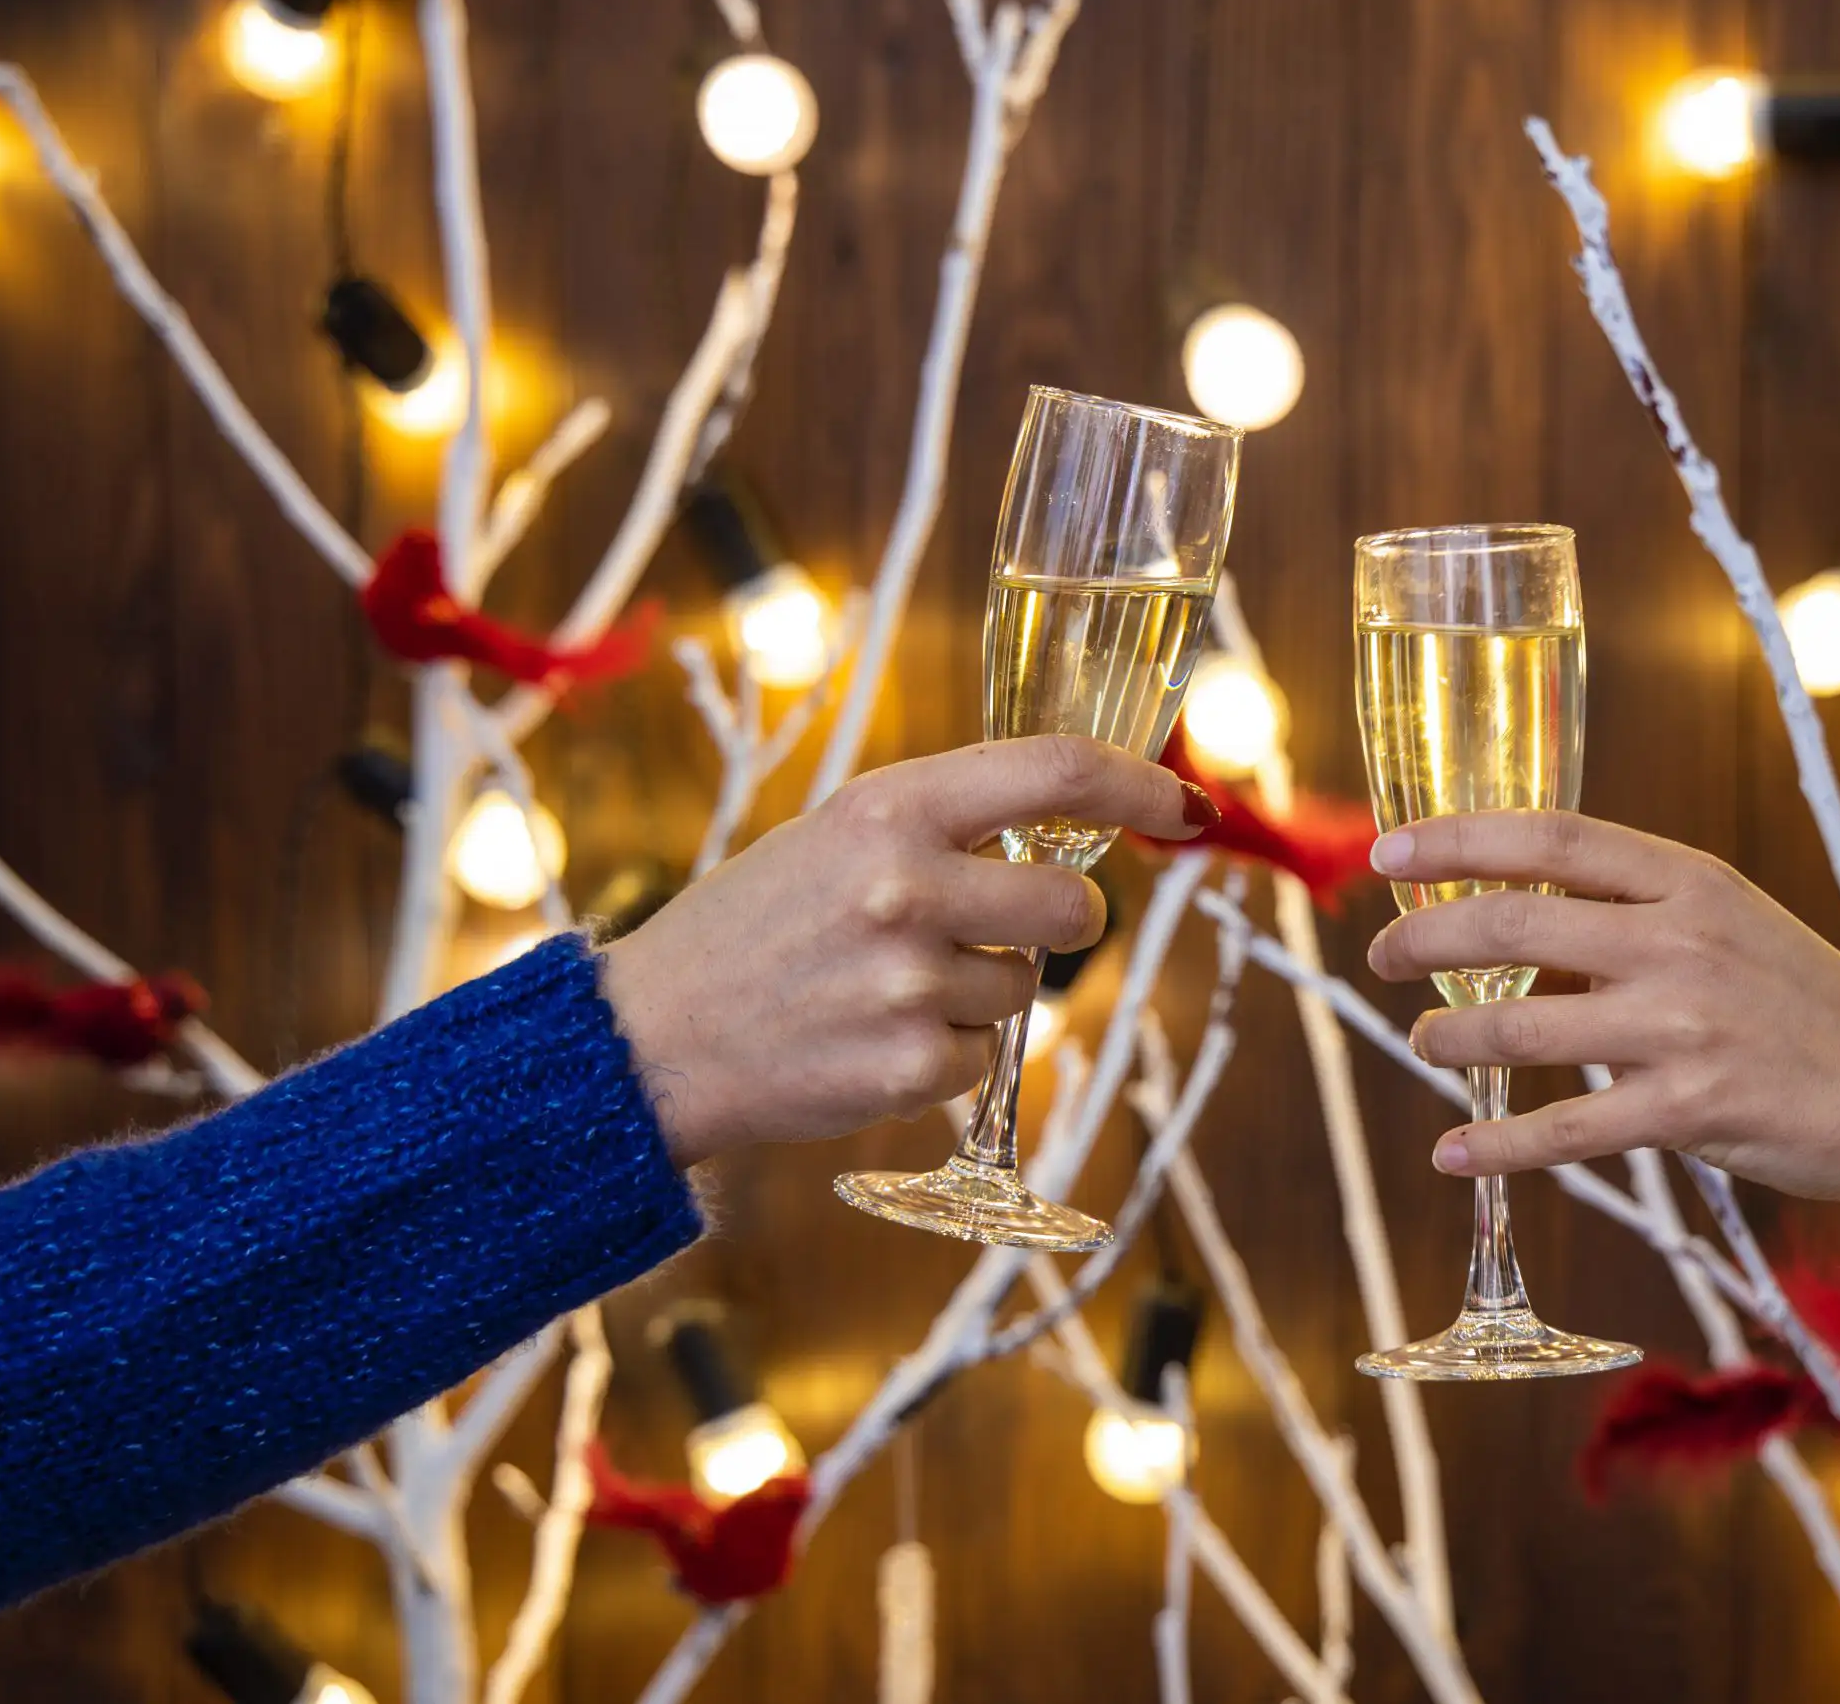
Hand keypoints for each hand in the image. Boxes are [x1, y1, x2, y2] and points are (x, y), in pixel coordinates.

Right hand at [601, 736, 1220, 1167]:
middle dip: (1060, 920)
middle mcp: (907, 887)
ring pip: (1027, 990)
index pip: (1057, 771)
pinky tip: (866, 1039)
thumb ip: (946, 826)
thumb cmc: (753, 928)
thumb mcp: (838, 837)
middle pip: (1075, 904)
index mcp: (890, 808)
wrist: (651, 1039)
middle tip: (1001, 927)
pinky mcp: (911, 1068)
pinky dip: (942, 1056)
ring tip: (885, 988)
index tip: (1188, 806)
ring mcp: (912, 982)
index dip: (1141, 785)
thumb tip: (1072, 829)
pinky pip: (983, 1057)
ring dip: (980, 993)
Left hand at [1364, 811, 1839, 1206]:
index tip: (1389, 852)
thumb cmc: (1807, 1007)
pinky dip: (1496, 1143)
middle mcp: (1681, 941)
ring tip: (1422, 1039)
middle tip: (1383, 956)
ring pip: (1522, 1025)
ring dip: (1450, 1034)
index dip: (1457, 839)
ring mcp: (1684, 1026)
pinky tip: (1453, 1152)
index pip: (1552, 836)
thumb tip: (1516, 930)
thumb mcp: (1730, 926)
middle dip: (1425, 938)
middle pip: (1514, 923)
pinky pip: (1564, 1128)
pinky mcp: (1690, 1110)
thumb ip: (1633, 918)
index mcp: (1691, 881)